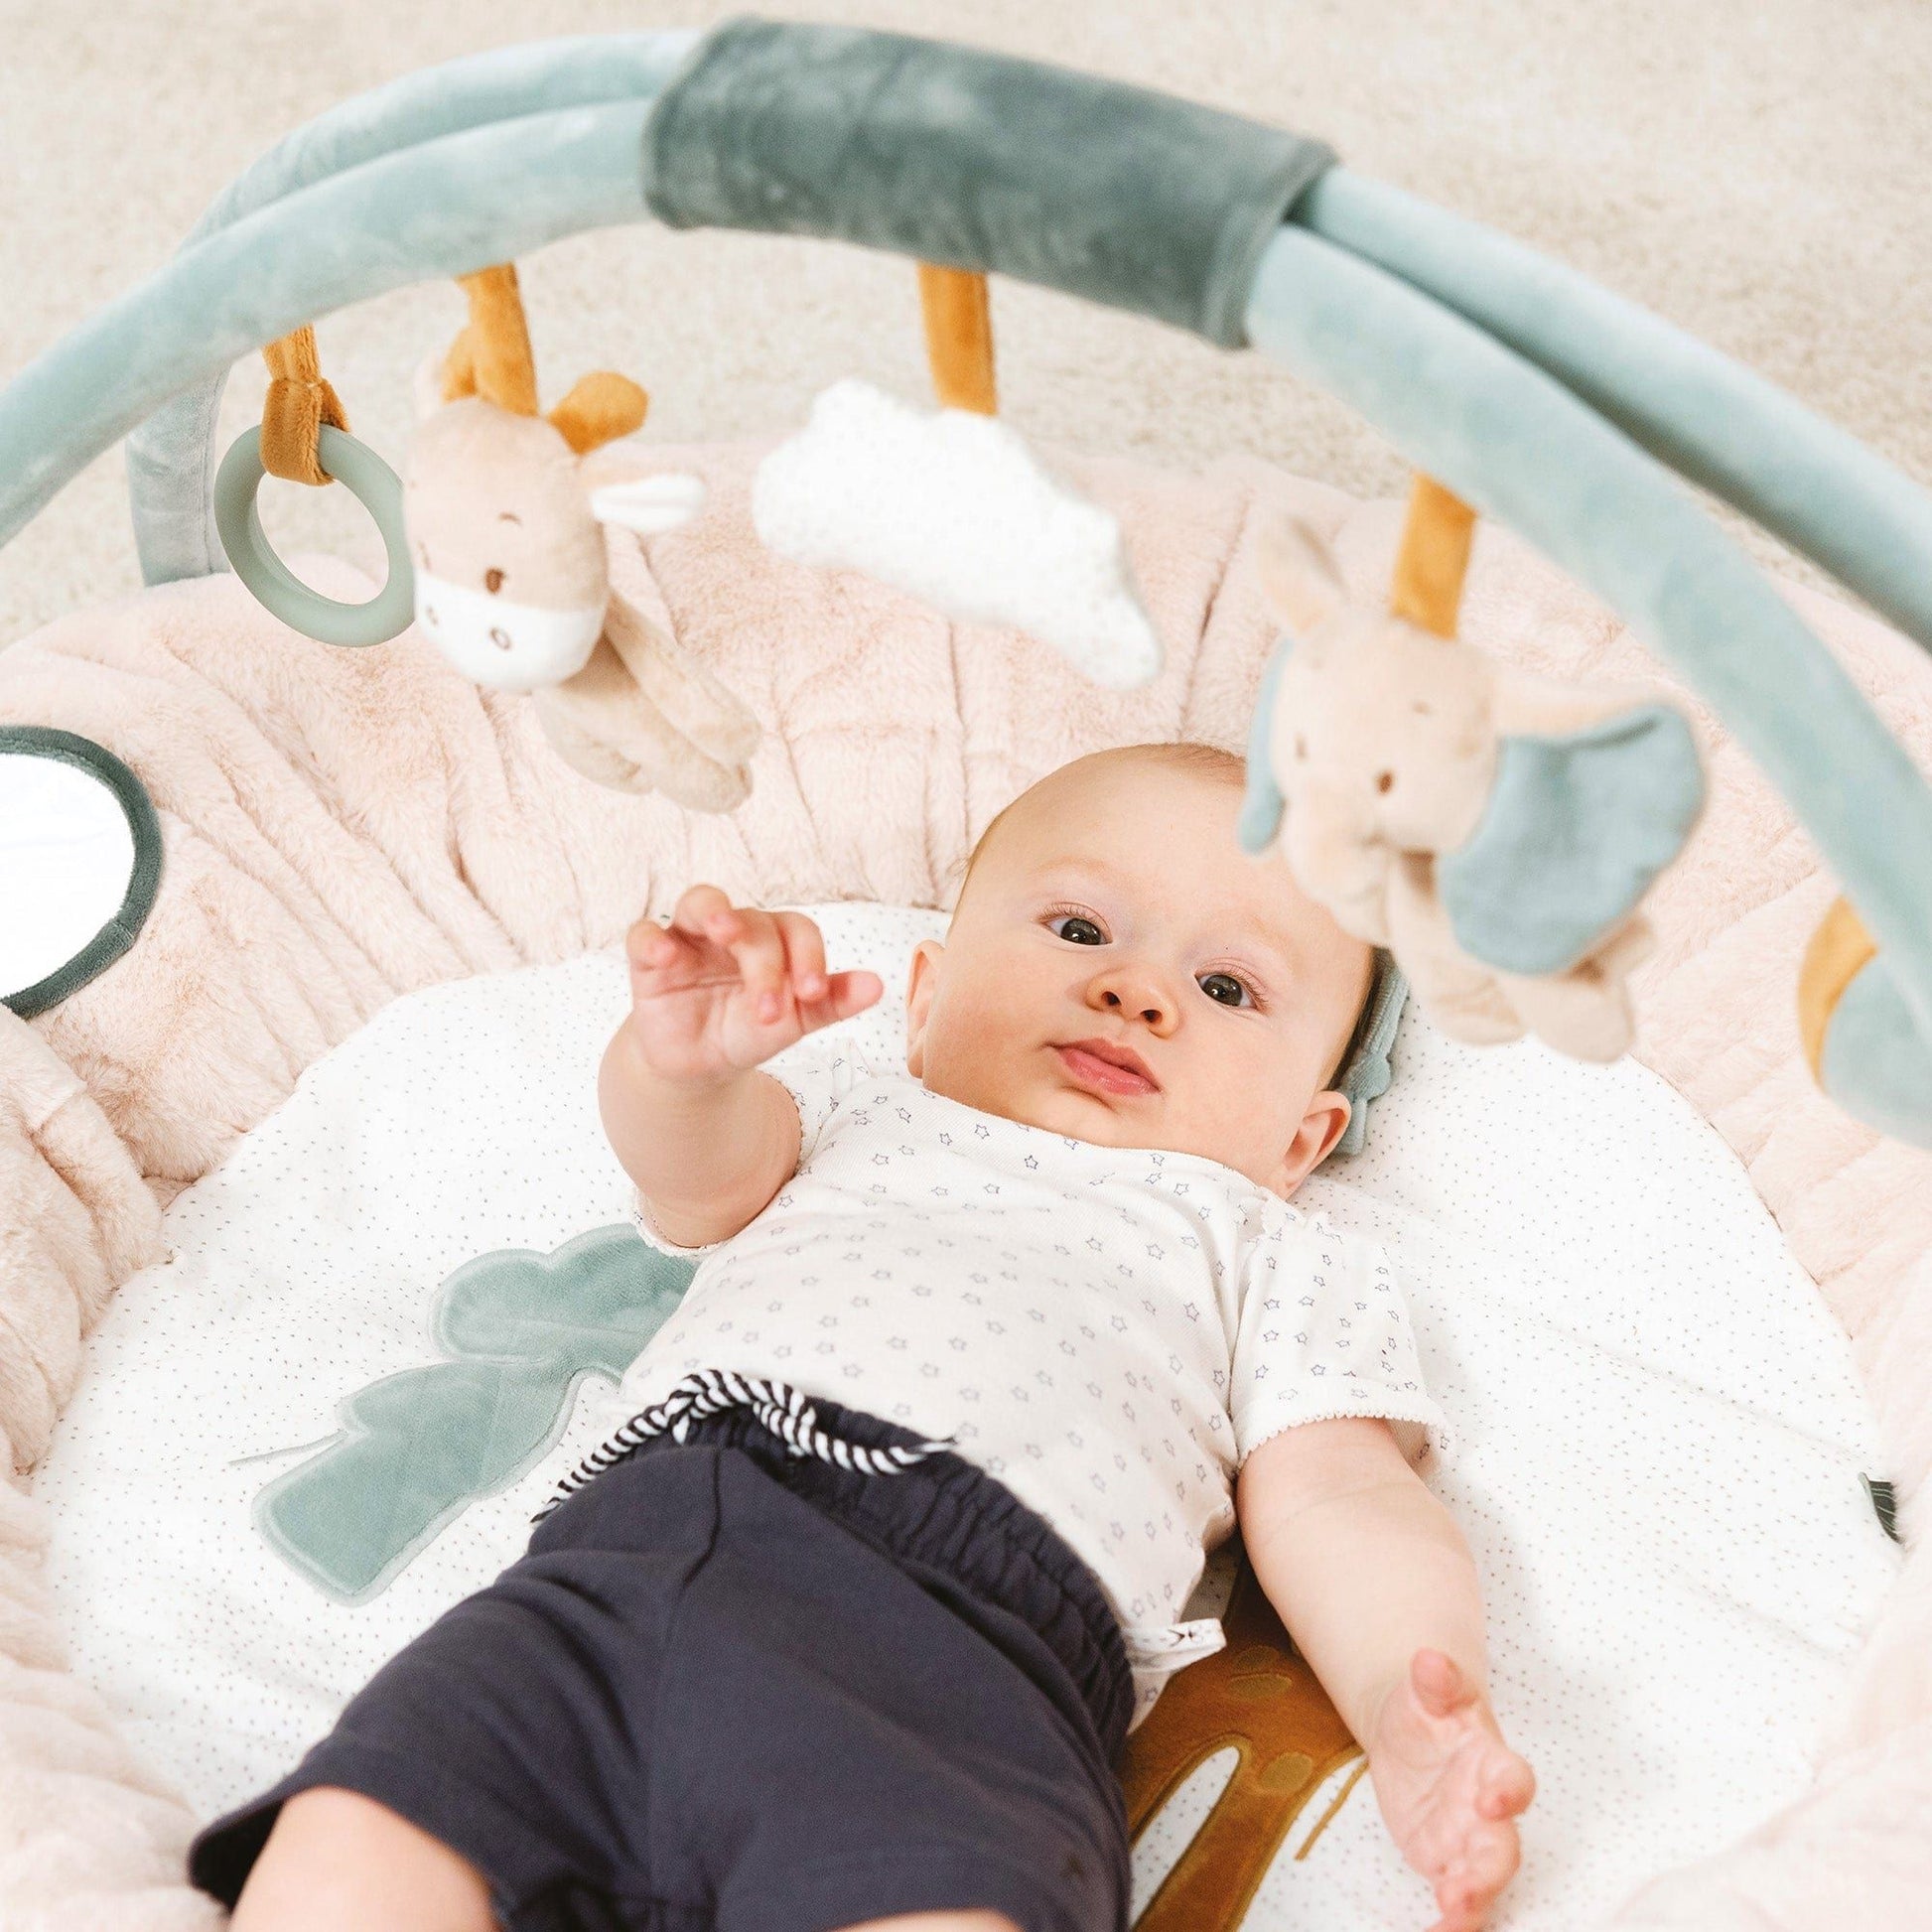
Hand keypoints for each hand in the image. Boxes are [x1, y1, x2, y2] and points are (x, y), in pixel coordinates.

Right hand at [622, 885, 881, 1085]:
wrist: (699, 1065)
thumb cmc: (750, 1030)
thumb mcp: (794, 1021)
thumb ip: (831, 1001)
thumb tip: (878, 986)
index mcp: (775, 940)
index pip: (797, 929)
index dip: (809, 956)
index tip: (813, 994)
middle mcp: (734, 930)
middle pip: (753, 920)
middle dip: (766, 960)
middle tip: (771, 1007)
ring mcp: (690, 939)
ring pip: (700, 902)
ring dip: (715, 911)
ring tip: (725, 931)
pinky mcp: (650, 960)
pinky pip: (644, 934)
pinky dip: (652, 939)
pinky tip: (666, 955)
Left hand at [1365, 1650, 1534, 1931]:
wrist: (1412, 1732)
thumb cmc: (1428, 1709)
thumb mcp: (1426, 1689)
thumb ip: (1434, 1680)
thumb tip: (1428, 1658)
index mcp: (1490, 1760)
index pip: (1513, 1778)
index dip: (1509, 1791)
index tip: (1495, 1799)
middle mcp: (1489, 1808)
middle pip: (1504, 1847)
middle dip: (1490, 1869)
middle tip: (1465, 1887)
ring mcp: (1469, 1840)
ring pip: (1483, 1879)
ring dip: (1471, 1900)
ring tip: (1450, 1913)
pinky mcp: (1447, 1863)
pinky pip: (1456, 1899)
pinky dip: (1451, 1920)